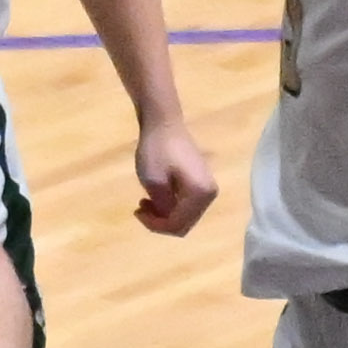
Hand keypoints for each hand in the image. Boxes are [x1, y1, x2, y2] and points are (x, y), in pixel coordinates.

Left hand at [126, 114, 214, 237]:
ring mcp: (207, 188)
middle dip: (160, 221)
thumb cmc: (157, 149)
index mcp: (201, 194)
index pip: (179, 224)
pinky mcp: (201, 182)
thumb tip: (169, 219)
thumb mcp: (153, 181)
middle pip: (184, 222)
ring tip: (143, 202)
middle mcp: (210, 194)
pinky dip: (169, 205)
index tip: (137, 212)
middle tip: (139, 209)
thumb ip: (162, 206)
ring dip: (163, 214)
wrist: (163, 122)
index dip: (156, 225)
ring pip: (184, 215)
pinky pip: (186, 204)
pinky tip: (153, 197)